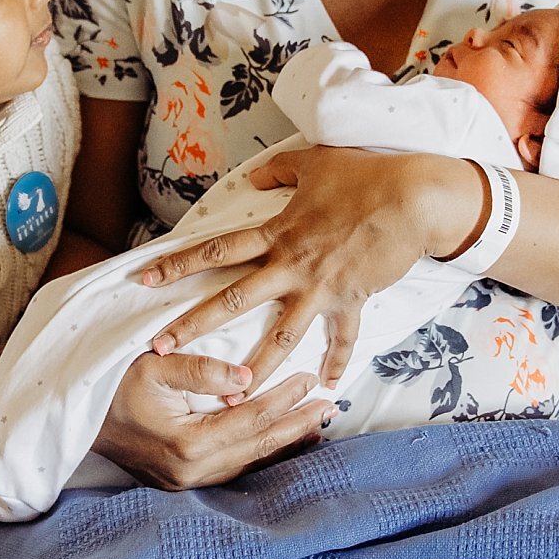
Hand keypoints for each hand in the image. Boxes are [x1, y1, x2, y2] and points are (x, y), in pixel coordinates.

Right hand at [93, 350, 333, 490]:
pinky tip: (281, 446)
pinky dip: (262, 455)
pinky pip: (234, 469)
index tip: (311, 380)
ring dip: (286, 443)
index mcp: (188, 443)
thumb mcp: (154, 365)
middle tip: (332, 406)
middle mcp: (191, 472)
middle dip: (298, 425)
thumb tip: (246, 378)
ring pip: (250, 463)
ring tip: (319, 427)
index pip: (251, 418)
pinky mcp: (183, 483)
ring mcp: (187, 483)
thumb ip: (201, 370)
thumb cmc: (112, 387)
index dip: (285, 398)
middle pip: (259, 446)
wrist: (75, 420)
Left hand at [139, 147, 482, 388]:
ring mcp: (321, 287)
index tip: (146, 280)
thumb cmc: (364, 174)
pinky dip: (335, 363)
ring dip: (256, 368)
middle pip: (233, 300)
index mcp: (277, 232)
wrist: (412, 198)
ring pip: (280, 335)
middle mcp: (291, 265)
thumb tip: (255, 176)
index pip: (217, 251)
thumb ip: (278, 171)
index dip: (178, 264)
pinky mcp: (352, 300)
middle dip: (193, 326)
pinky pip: (341, 338)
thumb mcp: (314, 162)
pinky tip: (324, 387)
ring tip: (233, 395)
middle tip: (160, 350)